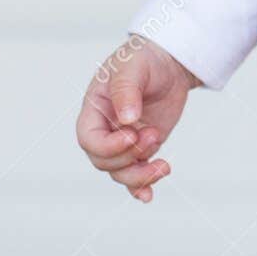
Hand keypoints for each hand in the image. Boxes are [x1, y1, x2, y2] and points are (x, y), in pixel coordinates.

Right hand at [75, 35, 196, 202]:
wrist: (168, 63)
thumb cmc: (143, 59)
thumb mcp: (132, 67)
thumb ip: (126, 90)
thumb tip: (127, 119)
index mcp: (95, 110)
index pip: (88, 140)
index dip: (108, 146)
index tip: (132, 134)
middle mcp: (106, 129)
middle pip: (104, 161)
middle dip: (130, 156)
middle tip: (154, 134)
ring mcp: (124, 141)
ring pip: (121, 172)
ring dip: (141, 175)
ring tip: (164, 164)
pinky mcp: (142, 147)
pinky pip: (135, 174)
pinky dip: (141, 187)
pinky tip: (148, 196)